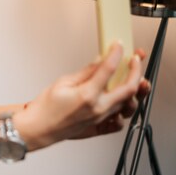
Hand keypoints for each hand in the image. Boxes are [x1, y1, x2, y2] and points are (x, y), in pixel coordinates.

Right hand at [15, 43, 143, 149]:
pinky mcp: (100, 127)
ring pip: (129, 104)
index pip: (108, 69)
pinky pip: (120, 121)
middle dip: (136, 70)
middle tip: (135, 60)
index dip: (116, 53)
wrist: (39, 128)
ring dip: (135, 90)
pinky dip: (124, 111)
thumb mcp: (63, 82)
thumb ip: (86, 72)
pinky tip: (121, 101)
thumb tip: (100, 60)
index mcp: (87, 95)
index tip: (118, 45)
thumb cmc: (46, 108)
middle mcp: (98, 108)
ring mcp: (101, 119)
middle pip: (129, 88)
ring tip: (135, 79)